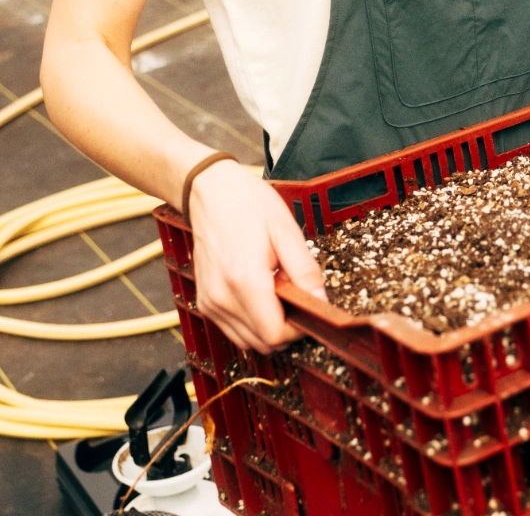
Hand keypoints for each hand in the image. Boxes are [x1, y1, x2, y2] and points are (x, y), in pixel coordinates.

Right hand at [188, 159, 326, 352]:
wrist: (210, 192)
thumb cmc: (249, 205)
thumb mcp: (287, 231)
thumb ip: (305, 271)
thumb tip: (320, 302)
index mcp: (245, 280)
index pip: (275, 334)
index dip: (298, 327)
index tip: (308, 305)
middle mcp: (222, 298)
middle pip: (262, 343)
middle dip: (286, 327)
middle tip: (295, 293)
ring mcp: (210, 303)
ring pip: (247, 341)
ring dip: (268, 326)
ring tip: (277, 289)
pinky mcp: (205, 302)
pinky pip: (233, 328)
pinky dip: (252, 321)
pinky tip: (260, 292)